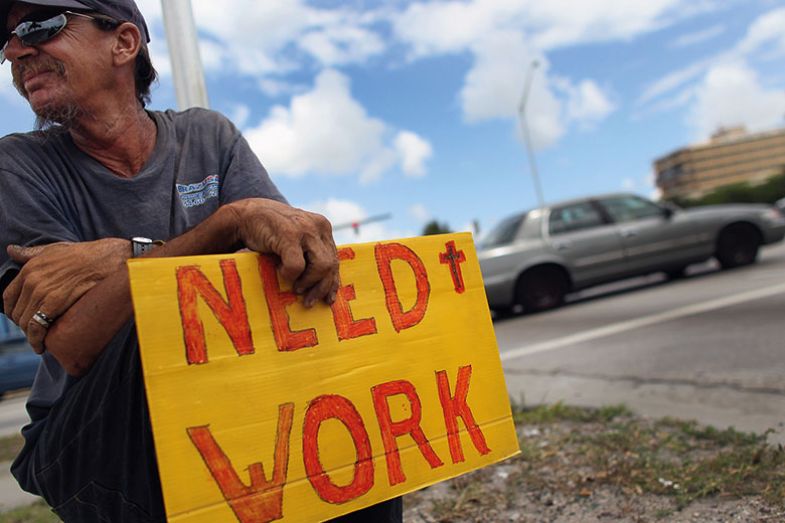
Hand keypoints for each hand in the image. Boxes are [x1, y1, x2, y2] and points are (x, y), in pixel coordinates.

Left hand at [3, 239, 129, 352]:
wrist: (107, 258)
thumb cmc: (85, 254)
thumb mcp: (54, 248)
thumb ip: (31, 253)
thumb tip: (11, 250)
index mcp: (29, 268)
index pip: (8, 297)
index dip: (13, 312)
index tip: (22, 319)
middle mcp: (31, 280)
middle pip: (16, 312)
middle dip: (23, 326)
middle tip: (35, 333)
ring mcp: (42, 291)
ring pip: (25, 322)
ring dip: (30, 336)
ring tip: (39, 342)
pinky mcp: (55, 303)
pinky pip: (37, 326)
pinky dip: (36, 340)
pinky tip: (41, 346)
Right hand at [228, 199, 339, 306]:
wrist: (245, 215)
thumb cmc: (270, 233)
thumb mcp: (297, 241)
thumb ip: (311, 254)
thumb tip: (324, 286)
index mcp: (323, 228)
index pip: (335, 260)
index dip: (332, 282)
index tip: (328, 299)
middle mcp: (318, 226)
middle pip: (331, 265)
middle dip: (321, 287)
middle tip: (308, 301)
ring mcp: (305, 229)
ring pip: (321, 266)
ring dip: (307, 282)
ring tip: (295, 287)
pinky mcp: (289, 234)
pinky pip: (297, 266)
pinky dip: (289, 274)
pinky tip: (279, 269)